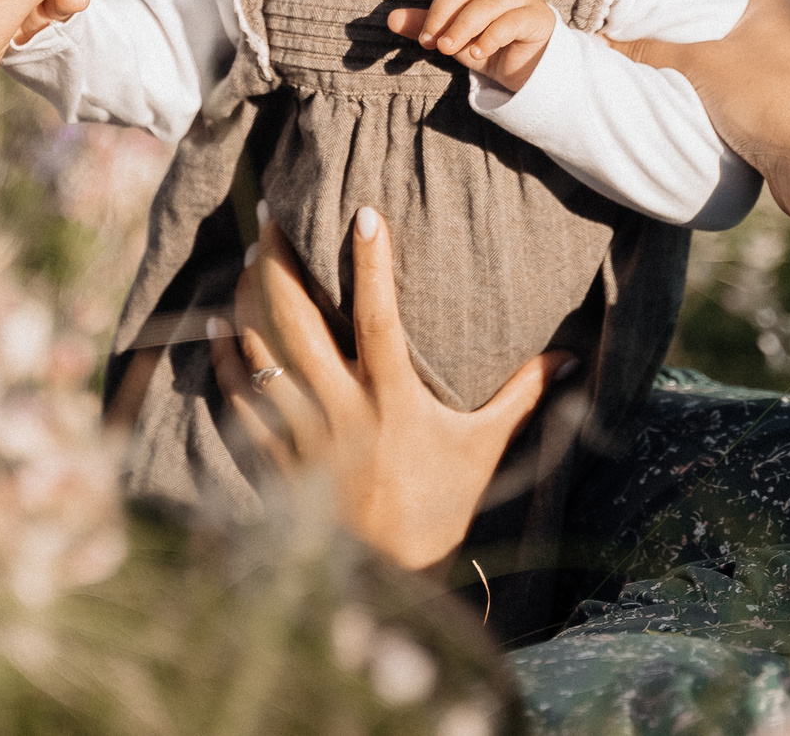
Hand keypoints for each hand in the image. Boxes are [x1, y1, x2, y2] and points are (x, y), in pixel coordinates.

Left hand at [207, 208, 569, 573]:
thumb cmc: (440, 502)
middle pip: (299, 323)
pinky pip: (241, 396)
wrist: (389, 576)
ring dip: (249, 300)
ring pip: (262, 352)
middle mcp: (343, 411)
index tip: (364, 213)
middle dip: (279, 264)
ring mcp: (303, 433)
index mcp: (394, 401)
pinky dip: (228, 357)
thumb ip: (519, 395)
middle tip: (271, 216)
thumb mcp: (483, 447)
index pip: (380, 319)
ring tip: (246, 255)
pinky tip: (220, 323)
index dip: (371, 265)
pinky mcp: (276, 454)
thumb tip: (569, 355)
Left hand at [385, 0, 554, 90]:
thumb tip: (391, 18)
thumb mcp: (452, 37)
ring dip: (461, 30)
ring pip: (484, 6)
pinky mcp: (537, 18)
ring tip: (449, 50)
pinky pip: (506, 24)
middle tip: (431, 42)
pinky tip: (477, 52)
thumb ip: (426, 25)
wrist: (525, 73)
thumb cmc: (487, 47)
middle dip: (442, 13)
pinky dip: (486, 40)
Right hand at [618, 0, 789, 351]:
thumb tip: (599, 39)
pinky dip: (747, 86)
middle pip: (747, 8)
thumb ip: (649, 52)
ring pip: (761, 49)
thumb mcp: (697, 68)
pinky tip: (725, 101)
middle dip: (709, 13)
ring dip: (730, 54)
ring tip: (690, 60)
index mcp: (779, 5)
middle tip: (667, 14)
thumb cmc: (764, 100)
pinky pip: (772, 83)